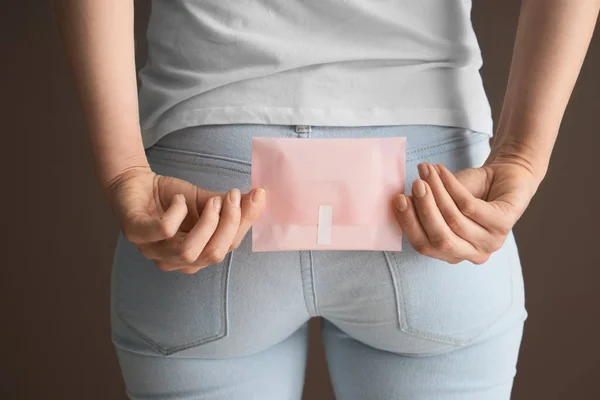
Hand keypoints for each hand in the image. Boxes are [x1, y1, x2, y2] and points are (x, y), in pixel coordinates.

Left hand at [105, 167, 265, 273]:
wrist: (135, 181)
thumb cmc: (171, 197)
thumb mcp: (207, 201)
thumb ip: (231, 206)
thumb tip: (260, 196)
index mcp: (195, 256)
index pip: (226, 248)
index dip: (243, 224)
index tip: (255, 196)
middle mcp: (174, 260)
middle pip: (211, 255)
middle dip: (229, 225)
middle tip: (233, 198)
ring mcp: (152, 250)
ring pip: (188, 252)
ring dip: (207, 224)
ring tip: (213, 201)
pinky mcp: (135, 233)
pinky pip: (163, 232)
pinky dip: (177, 214)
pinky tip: (178, 200)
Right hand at [392, 161, 539, 263]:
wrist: (506, 176)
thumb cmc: (472, 191)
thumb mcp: (444, 201)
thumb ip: (425, 206)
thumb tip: (399, 200)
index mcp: (453, 254)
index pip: (425, 247)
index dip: (409, 224)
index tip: (398, 200)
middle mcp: (473, 253)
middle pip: (440, 239)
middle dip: (423, 210)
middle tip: (415, 185)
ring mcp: (491, 242)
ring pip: (454, 220)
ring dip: (436, 192)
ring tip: (425, 171)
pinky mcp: (503, 224)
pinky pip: (469, 206)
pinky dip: (451, 185)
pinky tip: (441, 170)